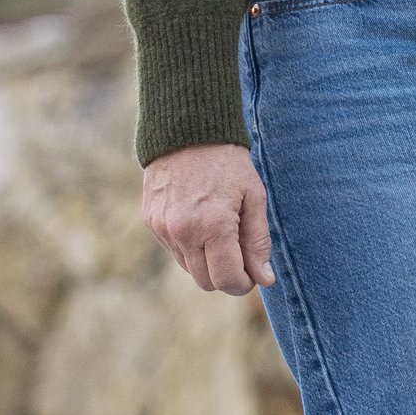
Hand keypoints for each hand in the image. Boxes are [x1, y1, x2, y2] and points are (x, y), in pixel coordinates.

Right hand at [143, 143, 273, 296]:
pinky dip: (190, 247)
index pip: (227, 280)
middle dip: (226, 275)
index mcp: (213, 226)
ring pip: (189, 269)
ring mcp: (163, 229)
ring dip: (207, 262)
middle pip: (206, 282)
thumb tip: (264, 279)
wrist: (187, 131)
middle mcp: (183, 232)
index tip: (253, 273)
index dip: (243, 283)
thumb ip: (258, 241)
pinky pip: (174, 251)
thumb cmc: (228, 163)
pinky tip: (200, 221)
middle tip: (240, 255)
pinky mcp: (151, 223)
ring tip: (220, 231)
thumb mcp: (254, 198)